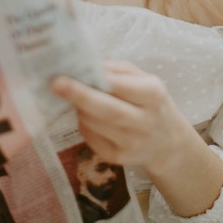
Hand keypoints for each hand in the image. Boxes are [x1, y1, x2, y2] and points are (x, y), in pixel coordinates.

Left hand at [51, 60, 186, 176]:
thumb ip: (117, 70)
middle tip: (56, 84)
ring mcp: (131, 143)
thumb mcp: (143, 79)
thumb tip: (86, 65)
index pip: (121, 87)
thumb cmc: (150, 102)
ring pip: (94, 124)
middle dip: (79, 96)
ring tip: (73, 97)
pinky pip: (90, 138)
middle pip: (107, 110)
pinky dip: (83, 124)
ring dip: (79, 109)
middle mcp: (144, 121)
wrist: (166, 143)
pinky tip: (87, 116)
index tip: (72, 71)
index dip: (96, 79)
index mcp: (153, 95)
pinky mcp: (117, 158)